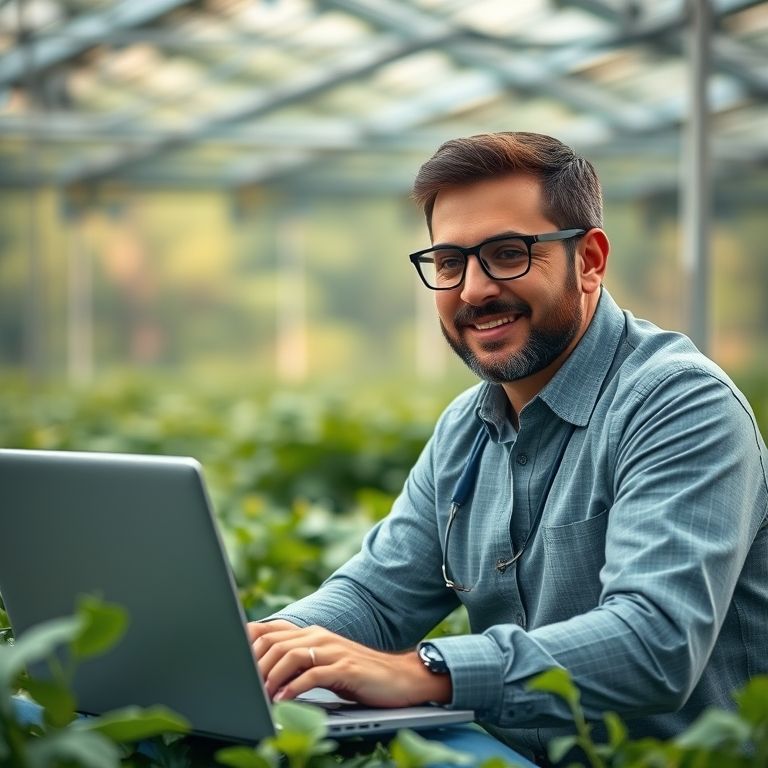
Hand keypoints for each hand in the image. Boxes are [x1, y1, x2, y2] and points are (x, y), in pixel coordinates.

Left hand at [246, 621, 451, 707]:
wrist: (400, 677)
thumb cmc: (358, 675)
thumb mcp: (323, 665)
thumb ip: (297, 664)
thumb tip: (261, 676)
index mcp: (311, 634)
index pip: (270, 631)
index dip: (247, 645)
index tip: (232, 664)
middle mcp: (319, 637)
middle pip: (275, 642)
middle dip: (253, 665)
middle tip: (243, 686)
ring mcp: (333, 650)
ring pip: (291, 655)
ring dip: (271, 676)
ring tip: (261, 695)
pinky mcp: (347, 668)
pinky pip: (314, 674)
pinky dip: (294, 688)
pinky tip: (284, 700)